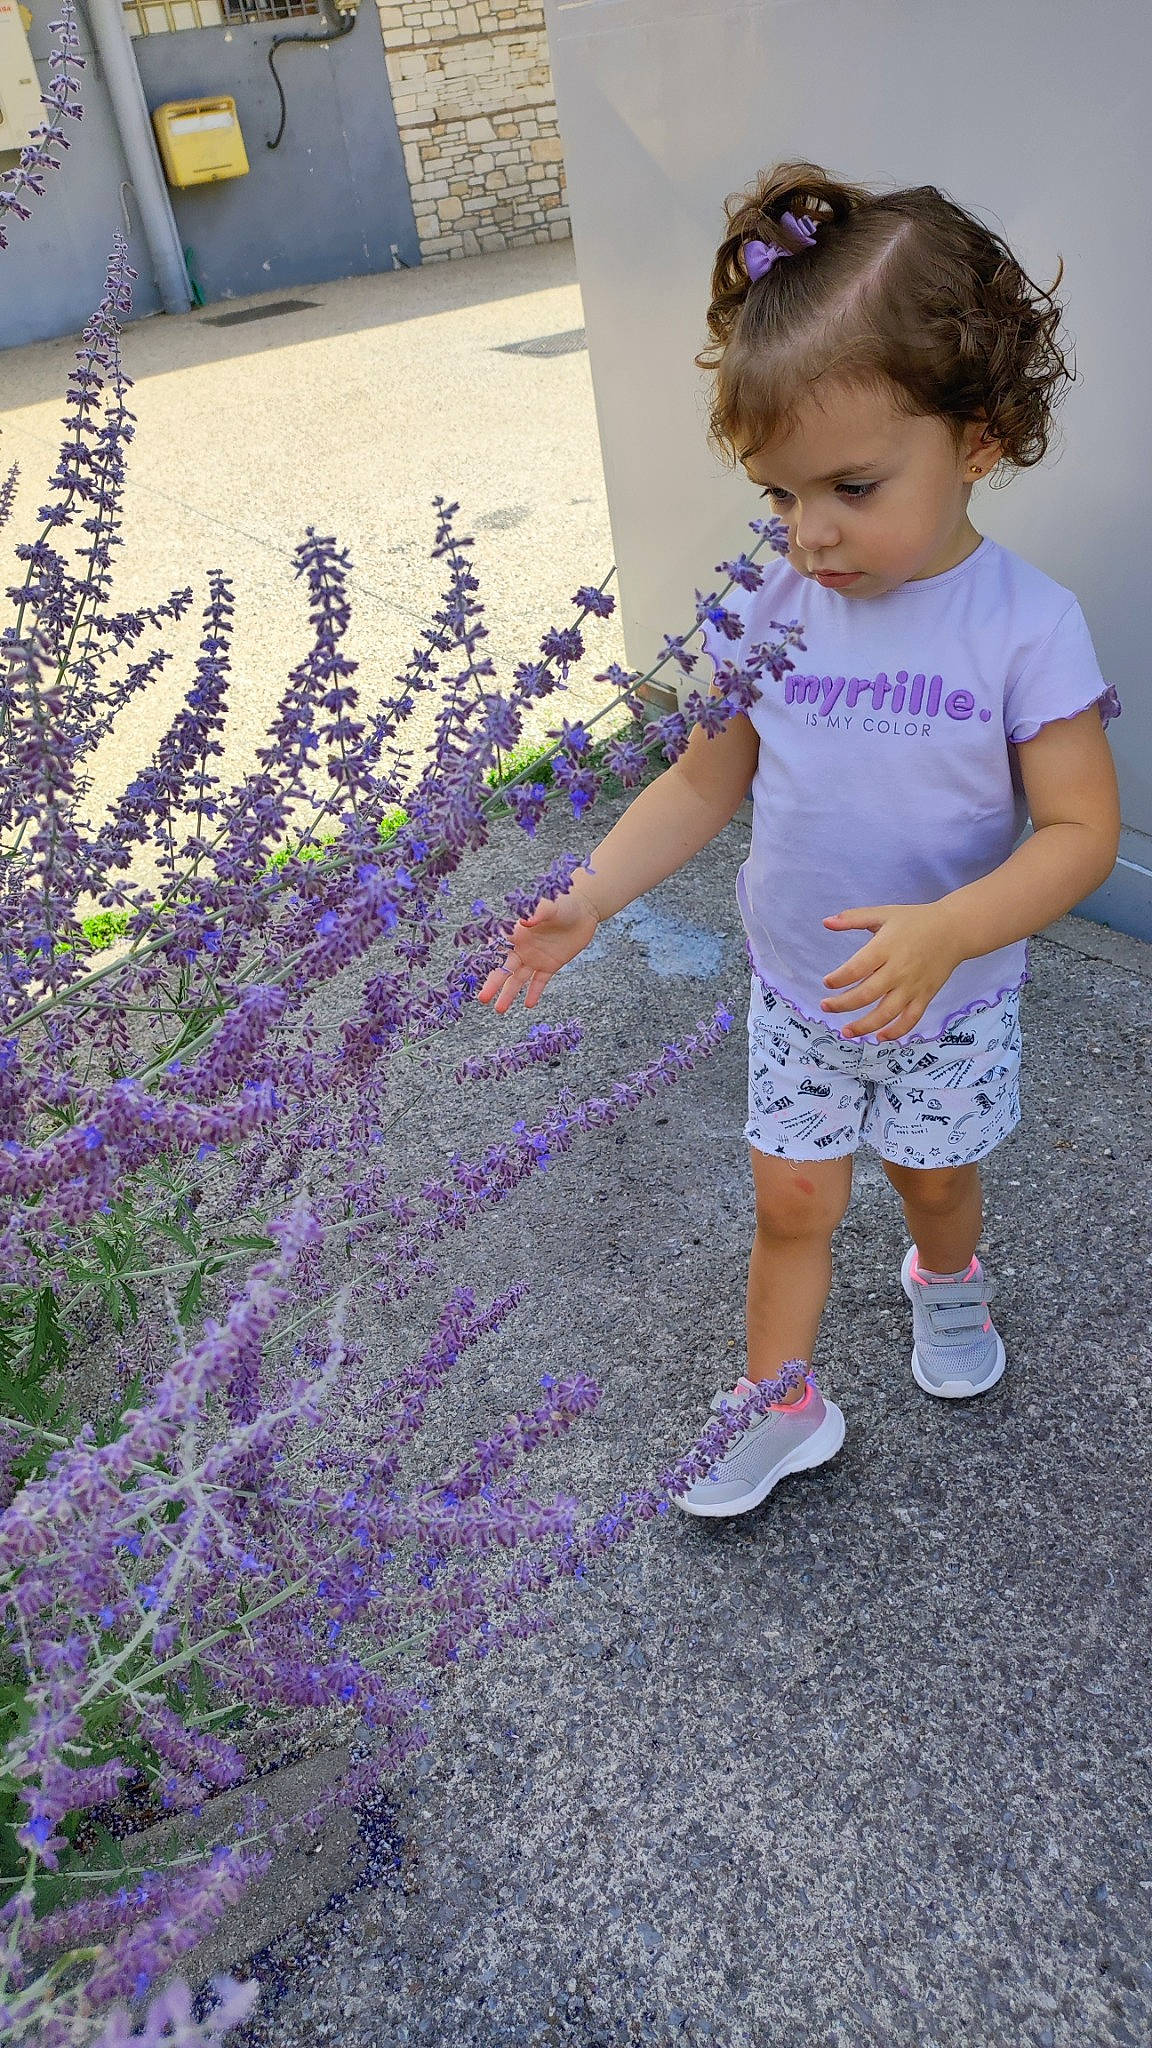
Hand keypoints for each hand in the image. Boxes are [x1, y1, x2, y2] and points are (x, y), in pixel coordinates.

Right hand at [477, 888, 600, 1014]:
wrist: (584, 911)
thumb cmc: (564, 903)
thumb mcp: (550, 906)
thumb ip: (537, 912)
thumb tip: (524, 920)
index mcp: (517, 932)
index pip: (497, 948)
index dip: (487, 959)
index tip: (475, 972)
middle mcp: (522, 948)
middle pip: (504, 968)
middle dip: (493, 983)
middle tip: (482, 998)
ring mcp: (535, 958)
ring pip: (518, 979)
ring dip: (509, 994)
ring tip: (499, 1010)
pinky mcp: (550, 965)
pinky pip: (539, 982)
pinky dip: (534, 992)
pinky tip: (529, 1005)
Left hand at [820, 900, 964, 1039]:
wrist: (954, 930)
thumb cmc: (916, 920)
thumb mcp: (883, 913)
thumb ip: (853, 918)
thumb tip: (825, 922)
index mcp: (885, 948)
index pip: (856, 969)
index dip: (838, 979)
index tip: (827, 982)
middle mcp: (898, 970)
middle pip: (866, 995)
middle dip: (842, 1004)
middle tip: (826, 1006)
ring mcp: (912, 986)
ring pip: (886, 1013)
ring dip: (864, 1026)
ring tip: (846, 1032)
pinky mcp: (925, 996)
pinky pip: (910, 1019)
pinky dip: (896, 1032)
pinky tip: (879, 1037)